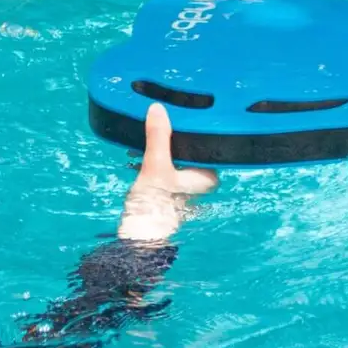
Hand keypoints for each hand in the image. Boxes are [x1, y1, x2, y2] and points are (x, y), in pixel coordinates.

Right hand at [118, 104, 218, 241]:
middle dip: (171, 136)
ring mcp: (187, 186)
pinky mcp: (172, 189)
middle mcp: (202, 181)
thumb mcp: (154, 167)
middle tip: (156, 119)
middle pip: (189, 147)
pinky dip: (155, 158)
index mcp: (208, 176)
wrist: (138, 238)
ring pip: (176, 156)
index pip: (206, 141)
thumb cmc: (154, 207)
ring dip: (160, 147)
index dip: (192, 126)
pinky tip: (140, 152)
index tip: (178, 111)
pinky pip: (167, 165)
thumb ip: (157, 138)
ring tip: (143, 138)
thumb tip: (158, 109)